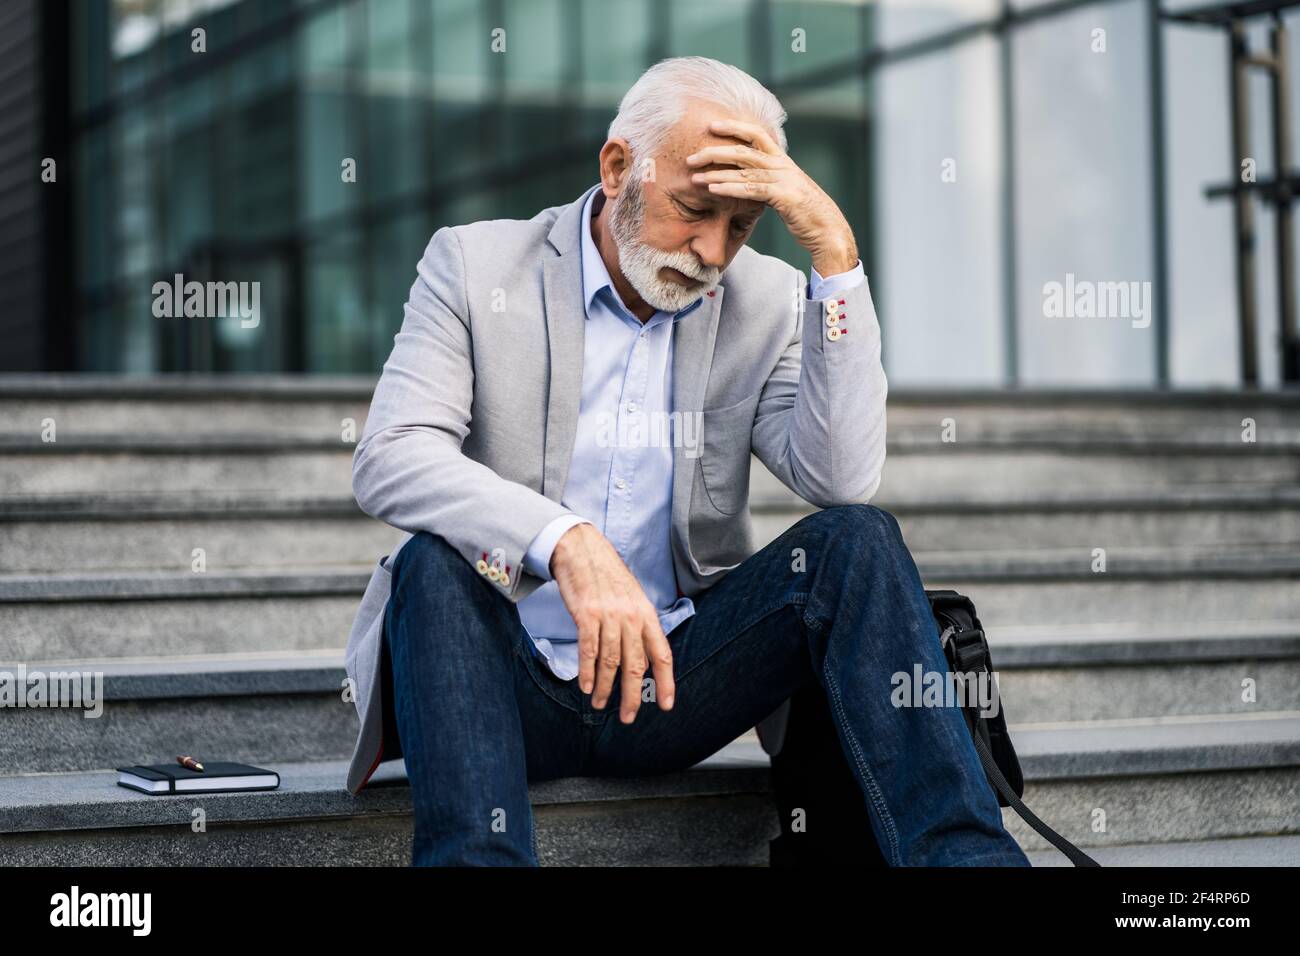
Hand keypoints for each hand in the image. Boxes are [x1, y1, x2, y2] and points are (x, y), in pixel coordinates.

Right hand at [549, 523, 675, 721]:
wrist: (583, 550)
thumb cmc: (608, 577)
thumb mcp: (633, 599)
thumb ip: (640, 628)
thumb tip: (645, 660)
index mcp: (647, 615)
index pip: (662, 654)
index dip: (667, 682)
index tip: (666, 705)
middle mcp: (631, 617)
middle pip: (636, 666)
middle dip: (632, 696)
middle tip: (628, 717)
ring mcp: (609, 616)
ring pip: (610, 662)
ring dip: (604, 688)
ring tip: (599, 703)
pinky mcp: (586, 615)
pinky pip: (588, 650)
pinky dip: (587, 672)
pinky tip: (585, 687)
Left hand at [686, 118, 858, 276]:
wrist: (829, 231)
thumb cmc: (806, 214)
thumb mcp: (787, 191)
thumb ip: (769, 181)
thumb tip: (749, 179)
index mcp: (783, 161)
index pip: (756, 134)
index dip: (734, 127)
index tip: (712, 125)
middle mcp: (783, 165)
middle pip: (744, 149)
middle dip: (715, 152)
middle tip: (692, 158)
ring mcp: (785, 179)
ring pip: (745, 169)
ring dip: (717, 173)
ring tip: (695, 177)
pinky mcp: (785, 196)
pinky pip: (752, 189)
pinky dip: (730, 188)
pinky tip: (713, 189)